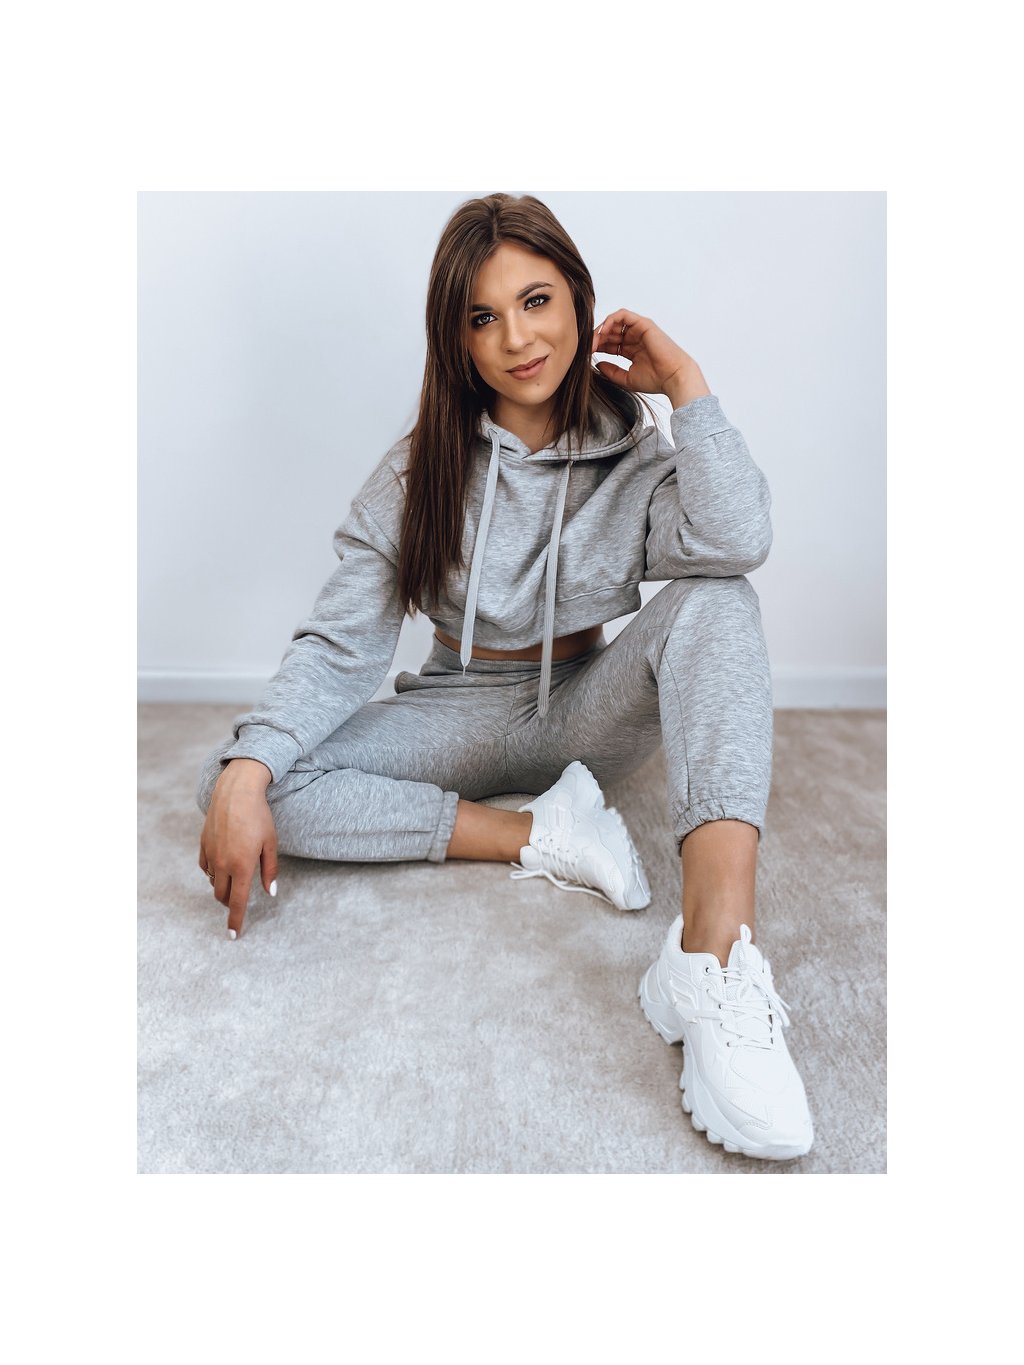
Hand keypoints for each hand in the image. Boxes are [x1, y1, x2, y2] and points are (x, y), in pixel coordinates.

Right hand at [198, 759, 277, 937]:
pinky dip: (213, 872)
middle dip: (229, 903)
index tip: (232, 936)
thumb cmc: (259, 816)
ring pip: (212, 882)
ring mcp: (211, 854)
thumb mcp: (271, 843)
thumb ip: (270, 870)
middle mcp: (223, 864)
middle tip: (239, 900)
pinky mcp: (203, 844)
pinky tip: (222, 864)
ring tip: (235, 876)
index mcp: (242, 866)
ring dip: (222, 886)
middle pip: (222, 896)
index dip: (235, 921)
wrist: (236, 791)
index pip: (238, 902)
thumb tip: (270, 892)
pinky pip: (205, 867)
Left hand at [592, 308, 709, 406]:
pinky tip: (603, 332)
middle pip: (610, 332)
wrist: (672, 377)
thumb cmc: (655, 380)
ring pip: (614, 322)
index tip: (585, 354)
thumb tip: (596, 364)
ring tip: (594, 341)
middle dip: (596, 339)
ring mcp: (639, 330)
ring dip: (601, 330)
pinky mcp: (643, 324)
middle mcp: (635, 338)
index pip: (609, 344)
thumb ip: (611, 371)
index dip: (597, 347)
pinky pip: (623, 315)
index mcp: (631, 350)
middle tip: (586, 347)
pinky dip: (610, 320)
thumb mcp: (626, 378)